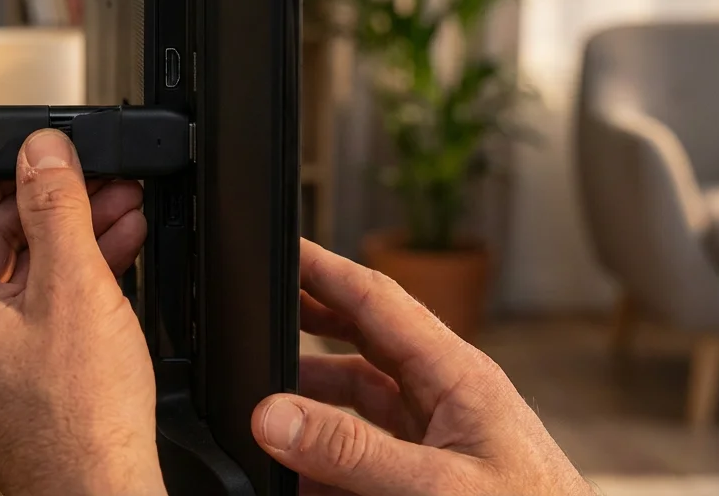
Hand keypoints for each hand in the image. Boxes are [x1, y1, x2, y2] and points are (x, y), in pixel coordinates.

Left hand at [0, 129, 163, 495]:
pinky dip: (70, 273)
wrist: (99, 492)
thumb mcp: (72, 287)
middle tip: (89, 174)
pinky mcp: (10, 370)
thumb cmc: (77, 420)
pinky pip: (32, 302)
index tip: (25, 150)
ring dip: (68, 232)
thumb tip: (41, 152)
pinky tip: (116, 249)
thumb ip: (55, 207)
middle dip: (46, 199)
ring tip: (118, 204)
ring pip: (16, 268)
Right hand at [251, 239, 590, 495]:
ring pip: (361, 395)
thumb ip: (351, 453)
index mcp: (458, 375)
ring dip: (312, 395)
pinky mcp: (433, 473)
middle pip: (365, 337)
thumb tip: (272, 416)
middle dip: (311, 320)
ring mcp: (440, 435)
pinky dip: (327, 456)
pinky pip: (368, 449)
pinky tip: (296, 469)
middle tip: (260, 307)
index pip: (379, 300)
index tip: (281, 246)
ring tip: (263, 395)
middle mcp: (446, 395)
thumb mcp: (436, 487)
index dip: (326, 268)